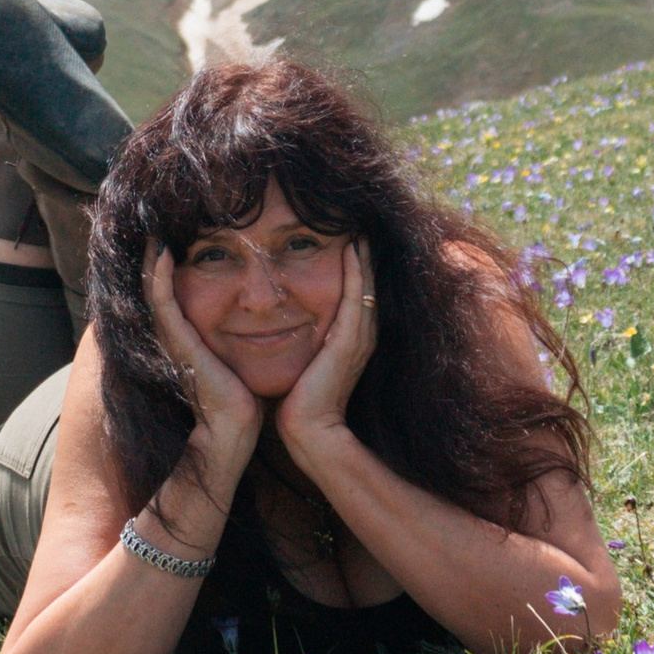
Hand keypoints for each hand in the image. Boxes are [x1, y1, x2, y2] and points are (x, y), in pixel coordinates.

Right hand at [144, 244, 261, 497]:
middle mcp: (177, 335)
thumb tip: (259, 318)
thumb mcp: (237, 359)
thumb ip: (236, 339)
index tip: (171, 237)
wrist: (237, 429)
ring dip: (150, 260)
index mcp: (190, 337)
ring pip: (155, 290)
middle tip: (152, 225)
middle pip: (158, 288)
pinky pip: (163, 304)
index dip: (167, 267)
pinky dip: (157, 278)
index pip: (173, 293)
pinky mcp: (177, 344)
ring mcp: (174, 339)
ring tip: (151, 231)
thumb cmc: (242, 398)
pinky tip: (159, 254)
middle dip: (153, 258)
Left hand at [269, 241, 377, 464]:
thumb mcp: (306, 362)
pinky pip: (357, 298)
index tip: (350, 237)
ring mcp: (359, 339)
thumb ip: (306, 343)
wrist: (309, 431)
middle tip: (363, 223)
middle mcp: (361, 336)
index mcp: (351, 340)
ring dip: (365, 256)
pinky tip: (353, 249)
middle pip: (368, 285)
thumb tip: (285, 322)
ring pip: (366, 286)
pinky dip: (356, 273)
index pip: (359, 293)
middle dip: (366, 255)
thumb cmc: (300, 401)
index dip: (357, 267)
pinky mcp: (350, 343)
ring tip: (362, 227)